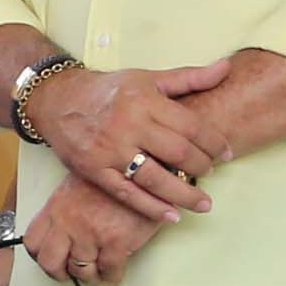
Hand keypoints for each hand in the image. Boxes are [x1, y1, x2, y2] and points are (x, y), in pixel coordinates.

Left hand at [22, 176, 162, 285]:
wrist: (142, 169)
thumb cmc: (113, 174)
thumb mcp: (77, 184)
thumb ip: (65, 209)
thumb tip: (62, 231)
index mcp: (57, 207)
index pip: (33, 241)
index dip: (40, 255)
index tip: (51, 258)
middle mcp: (69, 222)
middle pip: (50, 263)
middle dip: (60, 273)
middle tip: (72, 273)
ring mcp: (91, 234)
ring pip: (81, 272)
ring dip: (90, 275)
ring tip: (98, 270)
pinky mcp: (116, 242)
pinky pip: (109, 272)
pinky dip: (112, 276)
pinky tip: (115, 271)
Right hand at [32, 57, 230, 222]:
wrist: (58, 100)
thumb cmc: (108, 90)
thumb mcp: (148, 78)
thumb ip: (189, 77)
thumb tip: (225, 69)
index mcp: (145, 100)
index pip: (191, 126)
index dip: (214, 142)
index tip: (227, 153)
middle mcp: (129, 124)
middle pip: (177, 153)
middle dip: (202, 167)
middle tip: (211, 173)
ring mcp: (111, 150)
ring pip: (156, 178)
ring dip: (184, 195)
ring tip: (203, 204)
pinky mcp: (95, 170)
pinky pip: (128, 194)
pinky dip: (152, 208)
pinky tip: (172, 217)